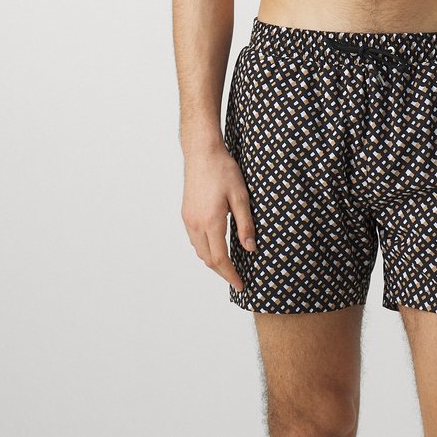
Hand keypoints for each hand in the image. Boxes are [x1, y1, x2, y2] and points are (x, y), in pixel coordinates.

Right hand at [181, 143, 256, 289]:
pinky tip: (215, 245)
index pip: (220, 259)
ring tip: (228, 264)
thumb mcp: (241, 196)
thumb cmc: (223, 170)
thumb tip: (250, 248)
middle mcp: (196, 224)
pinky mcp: (186, 213)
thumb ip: (245, 224)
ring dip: (213, 261)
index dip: (230, 275)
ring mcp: (188, 219)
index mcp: (211, 222)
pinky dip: (205, 249)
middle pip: (207, 259)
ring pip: (199, 251)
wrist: (202, 153)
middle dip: (222, 272)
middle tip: (237, 278)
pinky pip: (194, 239)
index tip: (240, 284)